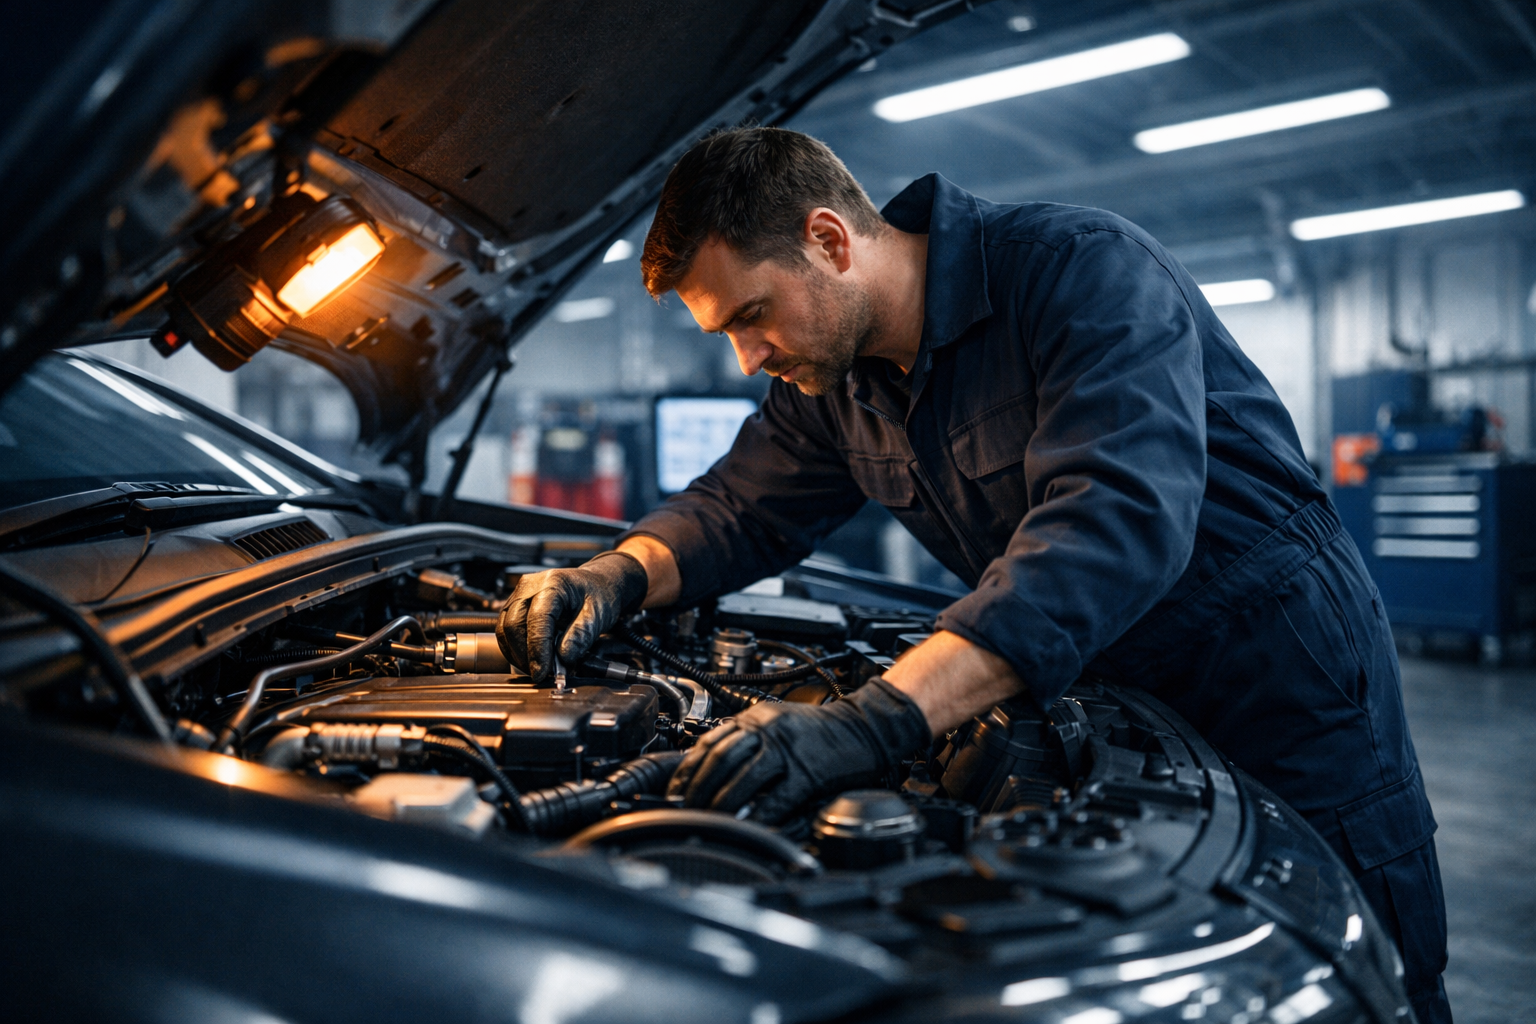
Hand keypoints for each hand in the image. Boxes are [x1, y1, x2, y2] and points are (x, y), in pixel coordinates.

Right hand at [495, 551, 648, 682]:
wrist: (595, 585)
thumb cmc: (597, 596)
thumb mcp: (598, 615)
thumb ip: (581, 635)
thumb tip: (563, 657)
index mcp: (553, 584)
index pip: (537, 619)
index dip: (538, 649)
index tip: (542, 672)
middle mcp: (530, 586)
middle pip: (514, 624)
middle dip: (524, 655)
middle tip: (541, 675)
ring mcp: (519, 595)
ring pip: (505, 629)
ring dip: (517, 655)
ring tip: (537, 669)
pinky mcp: (515, 606)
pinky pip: (505, 630)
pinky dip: (514, 649)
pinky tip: (530, 660)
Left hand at [667, 678, 929, 822]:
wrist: (864, 727)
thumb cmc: (820, 729)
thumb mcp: (777, 721)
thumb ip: (746, 738)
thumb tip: (710, 763)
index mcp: (757, 718)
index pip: (710, 742)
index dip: (687, 769)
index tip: (675, 790)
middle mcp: (768, 731)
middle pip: (720, 760)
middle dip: (698, 789)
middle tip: (686, 809)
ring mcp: (788, 752)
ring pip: (742, 780)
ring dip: (721, 805)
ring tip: (709, 821)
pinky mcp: (808, 774)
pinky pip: (776, 799)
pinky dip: (758, 816)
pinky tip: (748, 828)